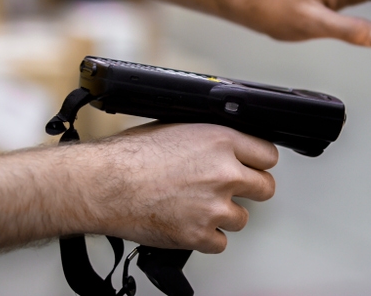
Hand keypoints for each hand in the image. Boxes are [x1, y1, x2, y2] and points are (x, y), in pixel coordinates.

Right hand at [82, 122, 277, 253]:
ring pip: (242, 218)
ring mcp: (214, 206)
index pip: (268, 154)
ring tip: (199, 207)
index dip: (258, 162)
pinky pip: (220, 243)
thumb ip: (210, 140)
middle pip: (265, 187)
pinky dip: (207, 238)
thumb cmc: (129, 156)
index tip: (252, 167)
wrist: (103, 185)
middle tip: (232, 190)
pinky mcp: (199, 235)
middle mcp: (224, 173)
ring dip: (225, 216)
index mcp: (221, 141)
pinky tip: (190, 224)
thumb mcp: (178, 128)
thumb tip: (224, 146)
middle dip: (251, 189)